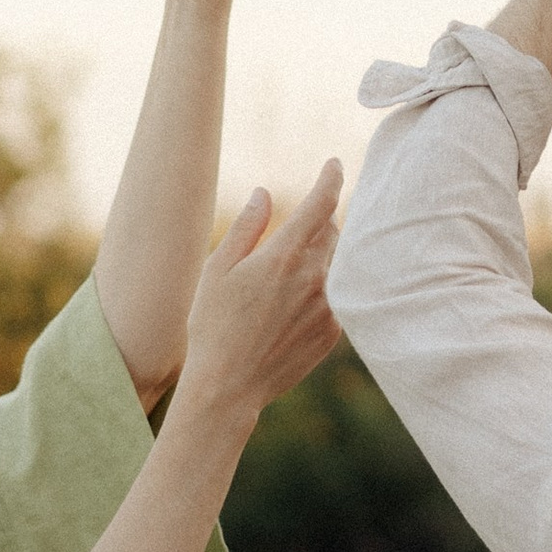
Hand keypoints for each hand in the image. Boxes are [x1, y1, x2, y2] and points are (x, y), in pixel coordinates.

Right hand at [178, 163, 344, 420]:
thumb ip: (247, 226)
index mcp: (284, 256)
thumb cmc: (214, 325)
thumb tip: (265, 193)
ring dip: (320, 258)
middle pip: (331, 232)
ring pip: (336, 265)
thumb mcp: (218, 269)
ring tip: (287, 277)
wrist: (229, 387)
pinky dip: (322, 290)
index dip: (331, 178)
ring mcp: (329, 307)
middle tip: (291, 235)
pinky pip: (337, 296)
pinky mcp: (334, 332)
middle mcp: (314, 278)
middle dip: (317, 224)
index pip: (321, 204)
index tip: (334, 164)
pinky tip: (291, 307)